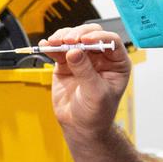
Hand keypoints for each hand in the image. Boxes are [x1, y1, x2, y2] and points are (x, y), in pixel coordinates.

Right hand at [43, 24, 130, 140]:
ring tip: (53, 42)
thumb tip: (74, 52)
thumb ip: (85, 72)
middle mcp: (100, 57)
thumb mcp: (95, 93)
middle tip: (68, 41)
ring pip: (73, 38)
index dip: (98, 37)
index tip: (85, 41)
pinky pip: (59, 49)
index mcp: (116, 62)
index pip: (110, 41)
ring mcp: (82, 58)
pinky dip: (51, 46)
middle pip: (90, 35)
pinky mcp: (66, 63)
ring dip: (63, 37)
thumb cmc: (97, 113)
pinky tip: (46, 45)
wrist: (80, 126)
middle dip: (78, 35)